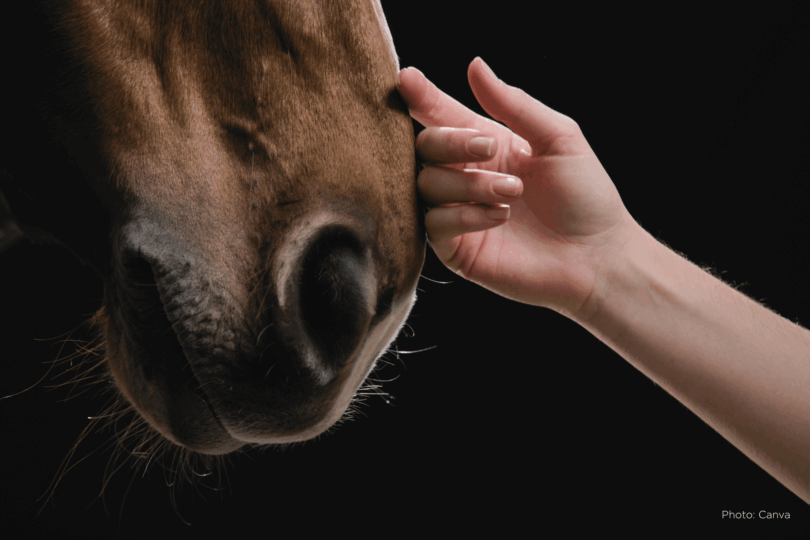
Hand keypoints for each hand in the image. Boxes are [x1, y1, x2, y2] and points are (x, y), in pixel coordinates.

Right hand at [397, 57, 640, 319]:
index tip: (408, 79)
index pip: (443, 116)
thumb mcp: (559, 138)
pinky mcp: (456, 249)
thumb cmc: (585, 197)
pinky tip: (499, 217)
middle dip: (451, 141)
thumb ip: (514, 105)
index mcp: (487, 145)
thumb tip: (475, 66)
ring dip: (468, 182)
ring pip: (427, 184)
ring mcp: (458, 212)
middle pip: (425, 146)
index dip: (423, 97)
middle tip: (489, 147)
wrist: (597, 257)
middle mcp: (467, 175)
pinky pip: (434, 224)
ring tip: (512, 192)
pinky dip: (463, 215)